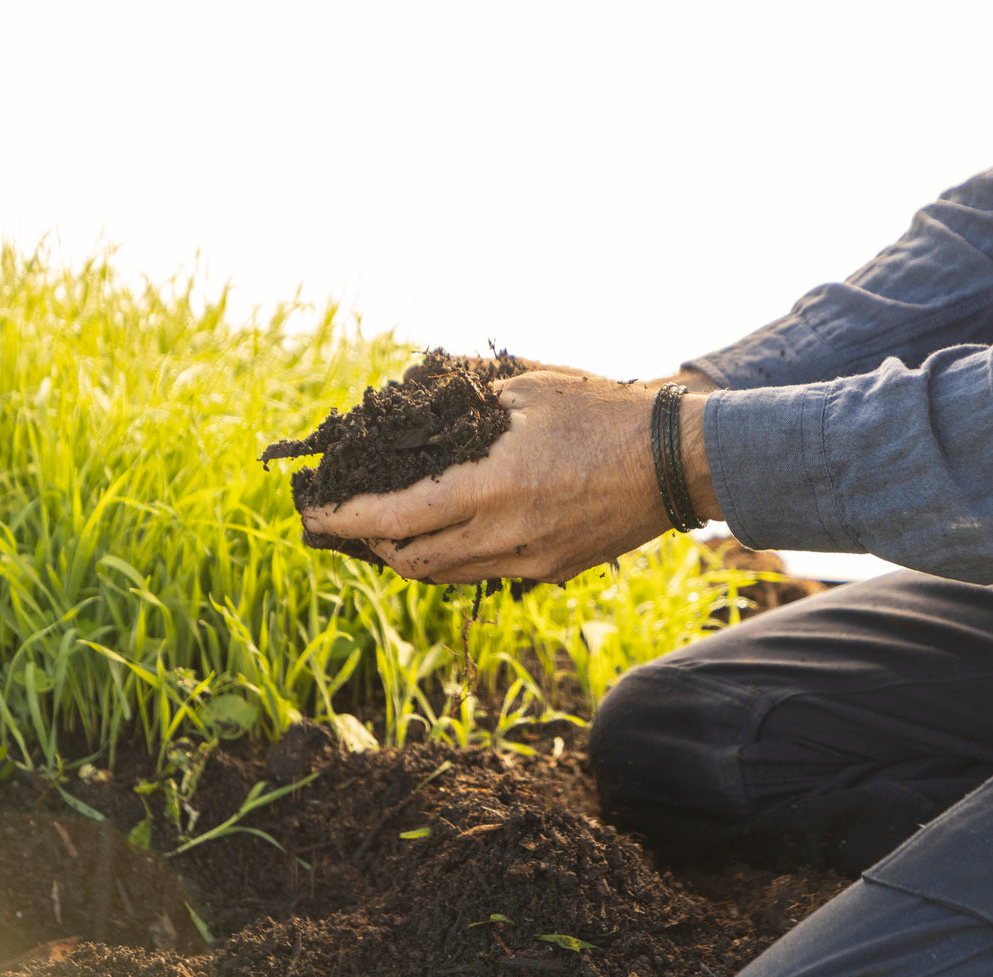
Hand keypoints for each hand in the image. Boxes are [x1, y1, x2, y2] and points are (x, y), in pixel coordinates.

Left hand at [301, 371, 718, 583]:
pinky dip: (457, 555)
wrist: (678, 461)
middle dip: (371, 542)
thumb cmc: (605, 411)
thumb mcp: (530, 385)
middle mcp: (503, 536)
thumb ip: (466, 392)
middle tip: (353, 516)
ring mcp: (529, 563)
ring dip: (413, 553)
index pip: (392, 517)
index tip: (314, 515)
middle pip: (410, 561)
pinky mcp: (552, 572)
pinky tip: (459, 526)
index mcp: (490, 487)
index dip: (344, 520)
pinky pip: (486, 571)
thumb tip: (413, 390)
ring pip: (446, 574)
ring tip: (397, 524)